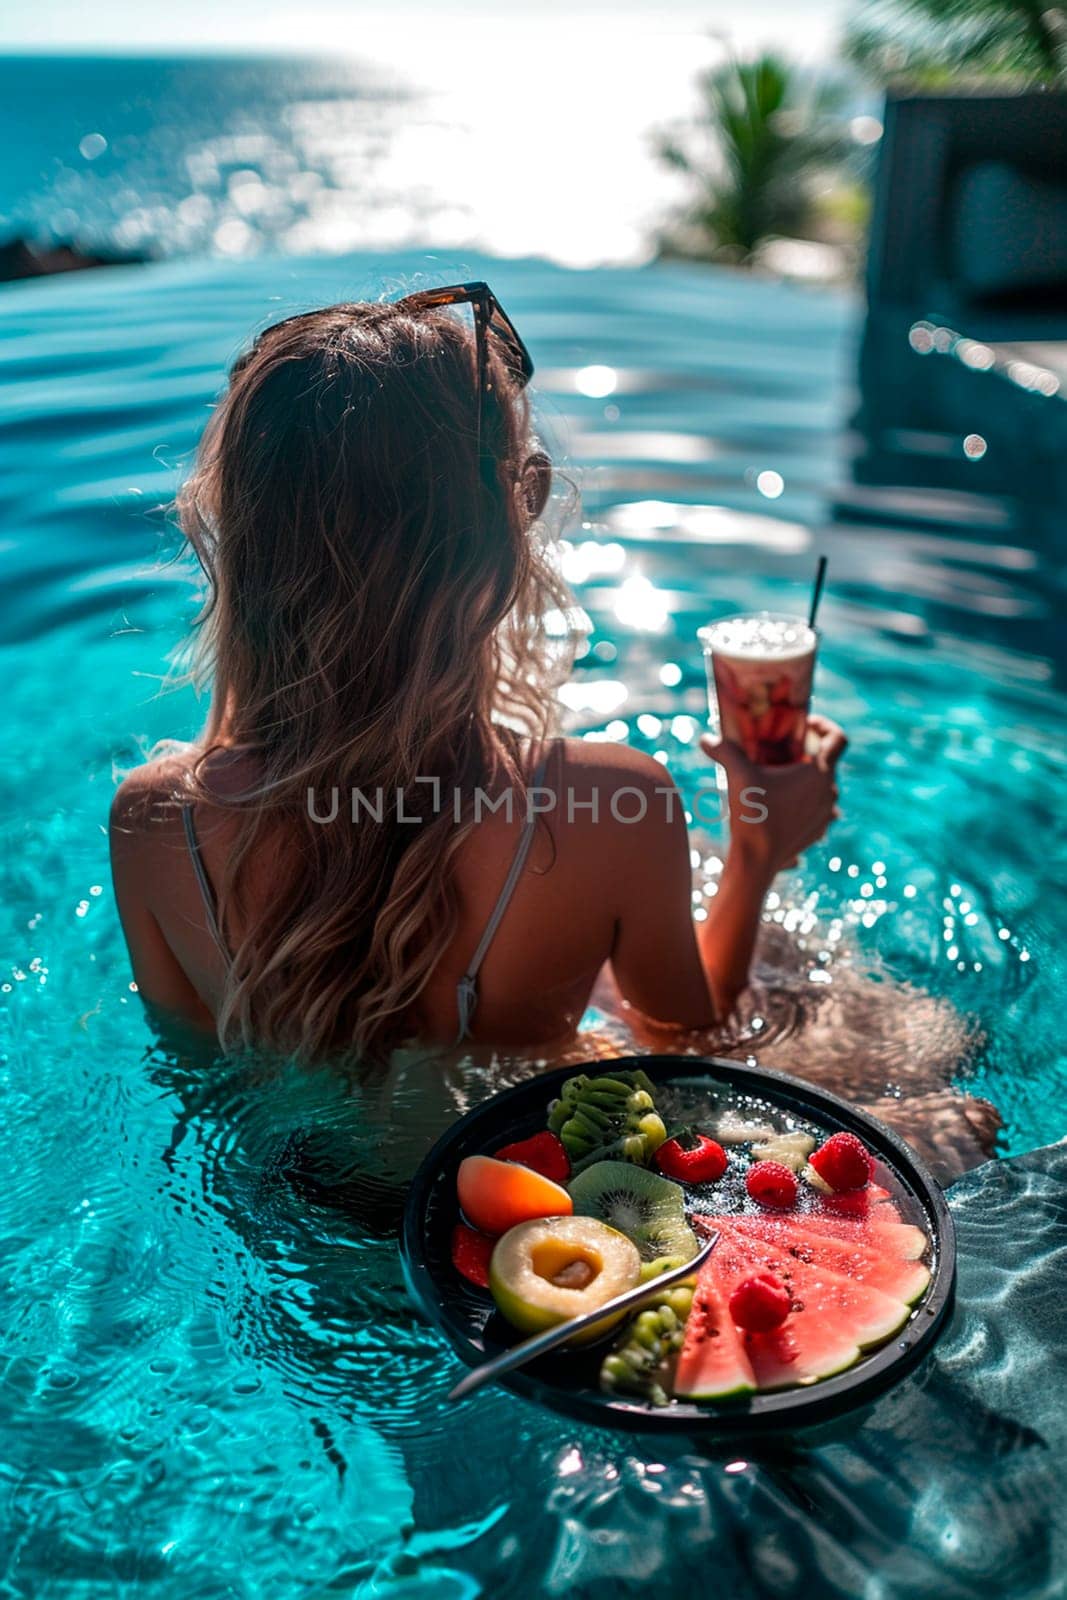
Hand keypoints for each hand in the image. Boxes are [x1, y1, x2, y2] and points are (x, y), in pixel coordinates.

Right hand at [700, 714, 845, 877]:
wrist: (757, 861)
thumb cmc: (753, 816)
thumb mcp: (738, 778)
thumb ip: (725, 752)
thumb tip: (705, 738)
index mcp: (819, 773)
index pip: (838, 738)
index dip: (825, 726)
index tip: (807, 726)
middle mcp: (829, 792)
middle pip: (827, 762)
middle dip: (805, 755)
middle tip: (779, 754)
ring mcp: (826, 814)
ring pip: (823, 786)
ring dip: (806, 780)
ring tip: (779, 781)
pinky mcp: (818, 831)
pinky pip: (818, 808)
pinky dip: (804, 802)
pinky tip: (780, 805)